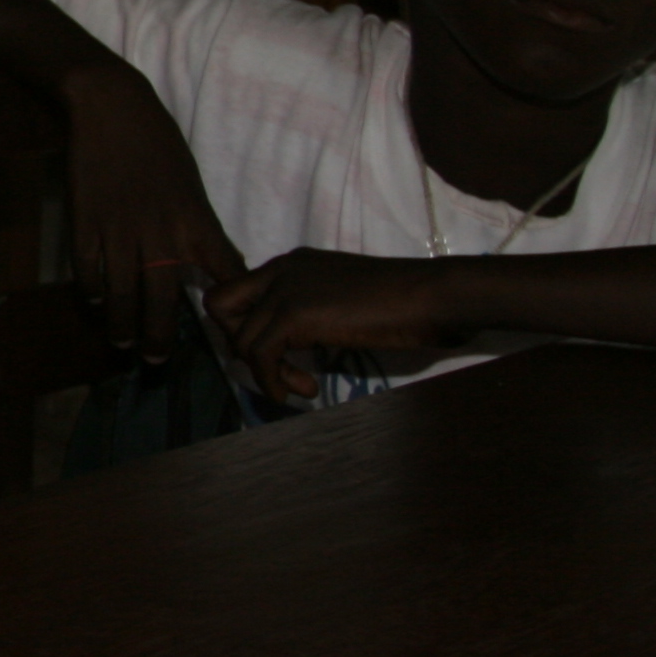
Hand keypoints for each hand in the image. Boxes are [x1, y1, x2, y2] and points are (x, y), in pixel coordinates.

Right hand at [59, 59, 245, 355]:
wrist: (113, 111)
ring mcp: (120, 234)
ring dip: (121, 325)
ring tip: (121, 342)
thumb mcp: (191, 187)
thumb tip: (212, 261)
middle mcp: (161, 237)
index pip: (222, 276)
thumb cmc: (159, 144)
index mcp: (196, 223)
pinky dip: (92, 290)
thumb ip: (200, 229)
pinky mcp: (86, 227)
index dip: (228, 311)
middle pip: (162, 302)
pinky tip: (95, 299)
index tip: (229, 336)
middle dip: (159, 337)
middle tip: (156, 361)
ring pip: (121, 296)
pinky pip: (89, 271)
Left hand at [205, 250, 460, 401]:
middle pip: (220, 307)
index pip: (238, 291)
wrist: (435, 296)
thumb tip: (290, 342)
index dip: (245, 326)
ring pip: (240, 338)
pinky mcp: (294, 314)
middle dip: (240, 345)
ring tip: (302, 386)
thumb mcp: (344, 299)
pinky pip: (258, 355)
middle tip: (277, 369)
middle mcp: (281, 269)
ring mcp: (285, 289)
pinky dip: (272, 381)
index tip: (275, 352)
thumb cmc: (407, 303)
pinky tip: (303, 392)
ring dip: (266, 372)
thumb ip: (313, 310)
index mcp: (292, 264)